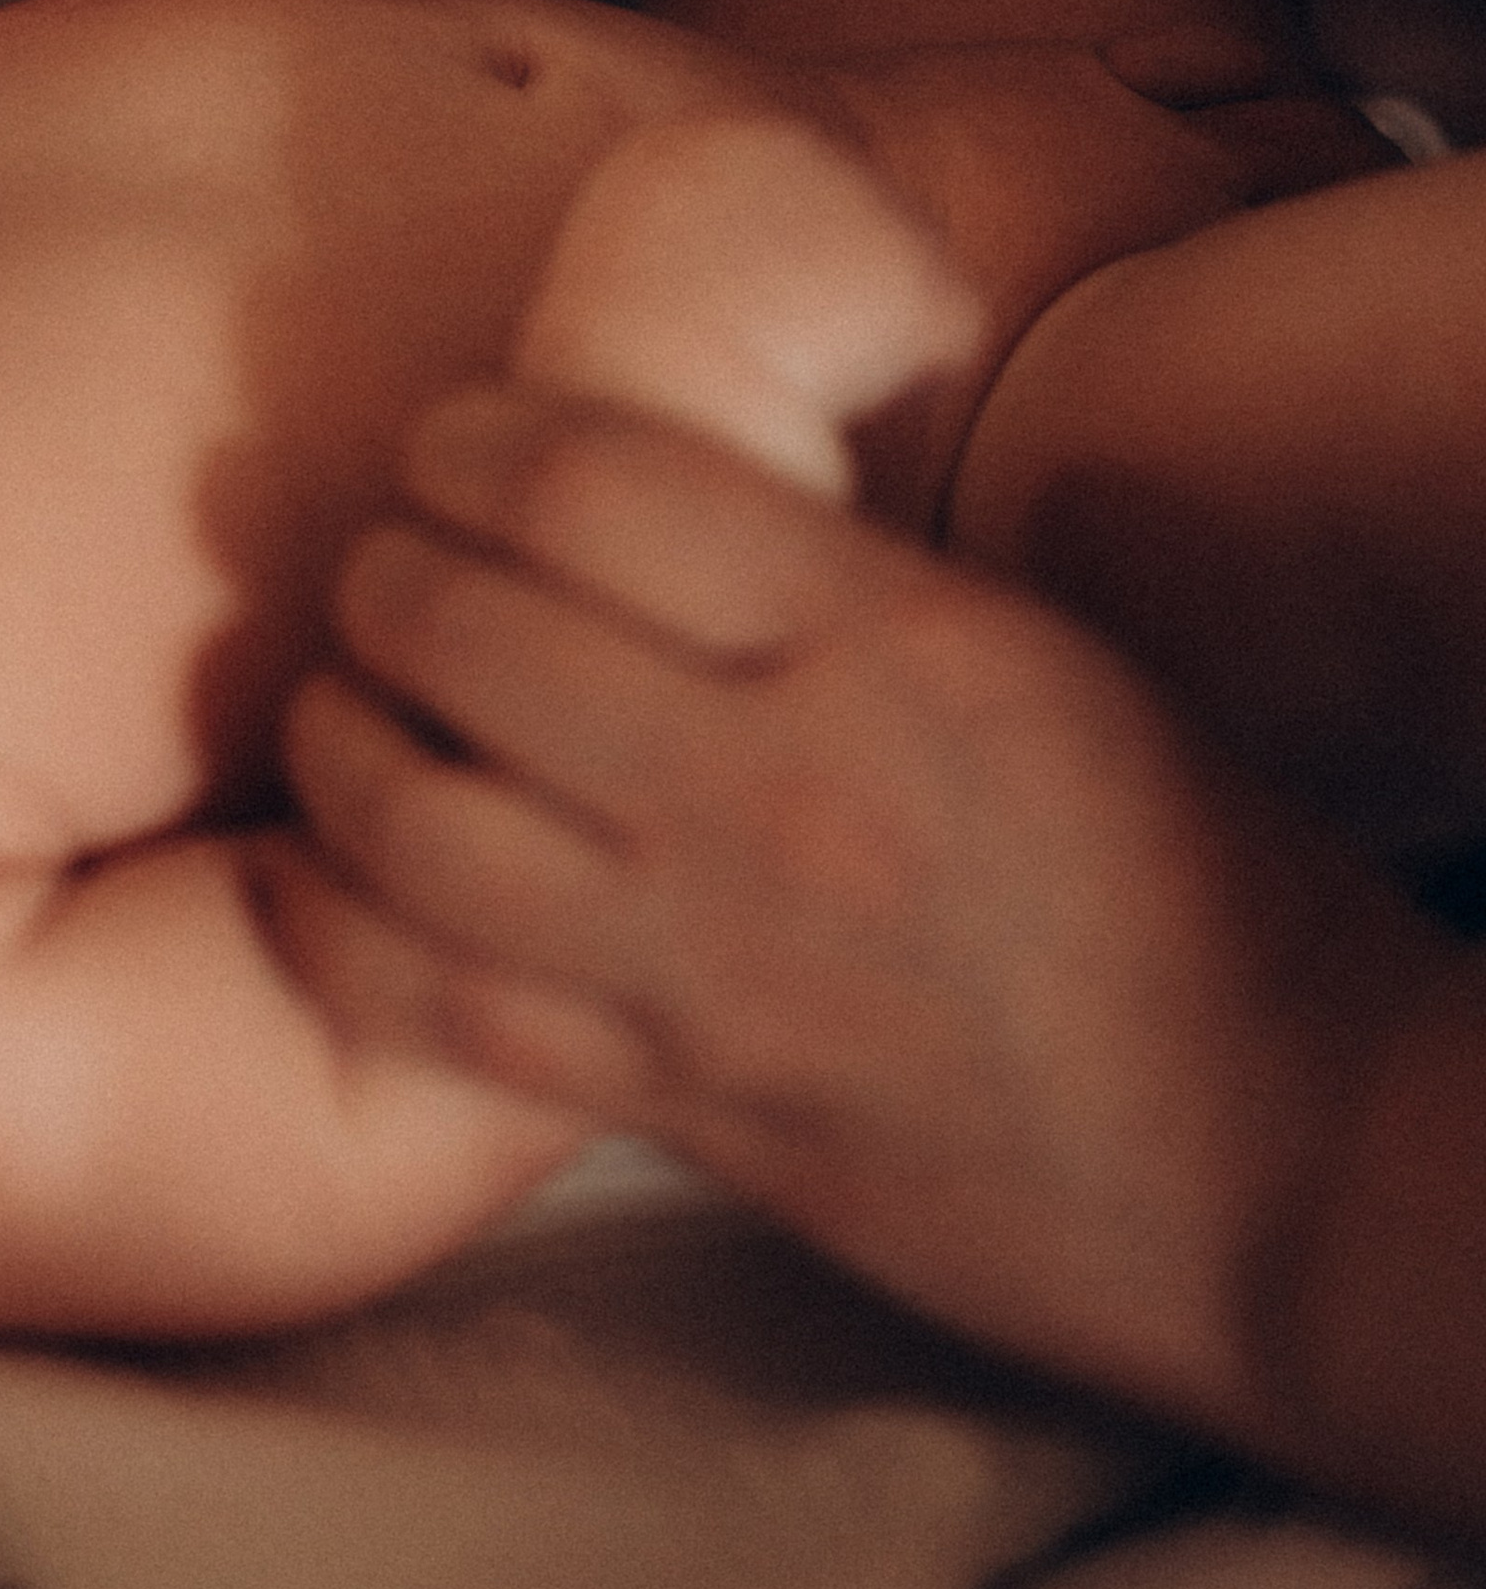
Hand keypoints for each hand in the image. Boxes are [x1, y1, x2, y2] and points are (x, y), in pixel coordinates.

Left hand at [270, 380, 1449, 1470]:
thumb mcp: (1021, 650)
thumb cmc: (1178, 873)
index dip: (470, 434)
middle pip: (460, 626)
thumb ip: (831, 575)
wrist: (1276, 1154)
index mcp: (873, 637)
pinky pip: (437, 1012)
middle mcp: (768, 785)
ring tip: (336, 702)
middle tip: (380, 560)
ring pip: (408, 819)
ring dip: (334, 737)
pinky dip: (336, 932)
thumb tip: (648, 491)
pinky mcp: (685, 1102)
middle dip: (380, 569)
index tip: (447, 436)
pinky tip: (311, 880)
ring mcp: (711, 958)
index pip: (585, 480)